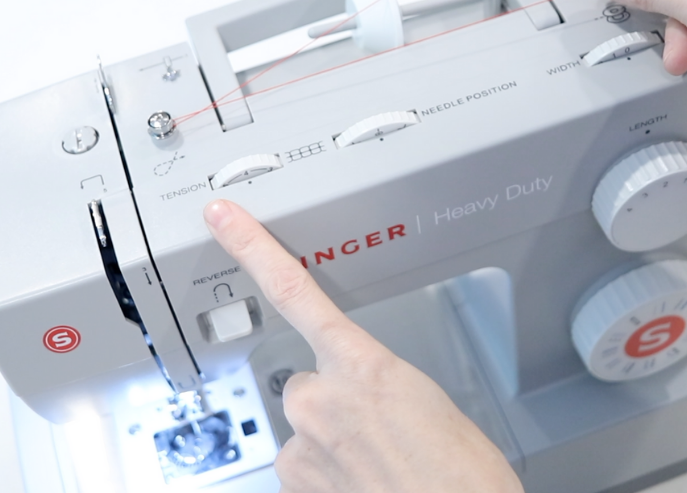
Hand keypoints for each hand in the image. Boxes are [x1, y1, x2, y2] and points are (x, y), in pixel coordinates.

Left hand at [204, 199, 523, 492]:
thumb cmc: (463, 481)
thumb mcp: (433, 407)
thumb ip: (384, 389)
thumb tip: (370, 405)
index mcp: (366, 366)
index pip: (294, 290)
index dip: (252, 248)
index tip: (222, 220)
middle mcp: (321, 400)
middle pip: (310, 383)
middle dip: (337, 402)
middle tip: (384, 432)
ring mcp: (301, 446)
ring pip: (308, 430)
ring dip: (336, 444)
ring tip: (384, 466)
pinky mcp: (291, 484)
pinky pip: (304, 469)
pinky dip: (329, 477)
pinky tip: (367, 484)